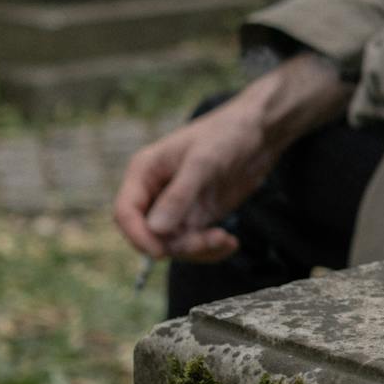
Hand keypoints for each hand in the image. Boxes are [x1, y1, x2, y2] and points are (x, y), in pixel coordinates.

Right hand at [112, 53, 355, 264]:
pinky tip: (230, 243)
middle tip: (209, 240)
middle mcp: (155, 192)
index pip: (125, 212)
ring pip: (173, 243)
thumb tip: (155, 229)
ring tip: (225, 240)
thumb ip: (179, 195)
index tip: (161, 252)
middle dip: (176, 245)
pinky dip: (210, 249)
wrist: (259, 132)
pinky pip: (194, 243)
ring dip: (197, 249)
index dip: (138, 235)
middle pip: (149, 234)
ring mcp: (177, 206)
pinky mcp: (198, 215)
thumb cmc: (226, 134)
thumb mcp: (203, 163)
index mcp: (144, 172)